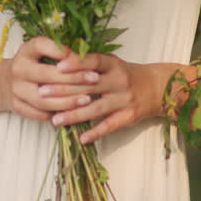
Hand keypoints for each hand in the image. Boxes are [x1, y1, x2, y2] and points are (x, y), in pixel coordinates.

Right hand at [2, 37, 101, 122]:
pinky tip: (73, 112)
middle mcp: (18, 68)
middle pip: (47, 75)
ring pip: (44, 100)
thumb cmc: (33, 64)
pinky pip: (40, 114)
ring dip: (68, 101)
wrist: (6, 82)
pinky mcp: (16, 106)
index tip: (84, 57)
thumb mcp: (42, 52)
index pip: (42, 46)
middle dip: (74, 78)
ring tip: (87, 99)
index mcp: (26, 50)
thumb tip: (86, 56)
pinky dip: (58, 114)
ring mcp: (16, 89)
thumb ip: (60, 52)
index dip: (63, 52)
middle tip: (95, 79)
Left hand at [41, 53, 177, 143]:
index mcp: (113, 64)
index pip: (93, 61)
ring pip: (96, 108)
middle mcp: (119, 80)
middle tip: (42, 93)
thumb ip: (90, 64)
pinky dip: (95, 132)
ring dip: (74, 115)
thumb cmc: (126, 74)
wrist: (158, 87)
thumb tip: (58, 63)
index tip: (57, 67)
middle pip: (88, 86)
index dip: (76, 64)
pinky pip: (110, 126)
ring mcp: (124, 99)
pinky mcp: (129, 116)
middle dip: (63, 90)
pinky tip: (81, 138)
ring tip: (55, 120)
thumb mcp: (112, 64)